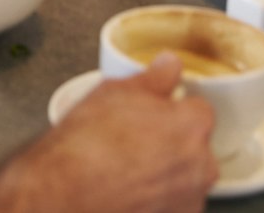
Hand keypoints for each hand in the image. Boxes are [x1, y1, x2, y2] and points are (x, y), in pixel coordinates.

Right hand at [0, 52, 216, 212]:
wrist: (63, 193)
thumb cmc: (87, 145)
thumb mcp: (115, 93)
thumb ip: (154, 77)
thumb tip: (170, 64)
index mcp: (192, 125)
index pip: (198, 110)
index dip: (173, 110)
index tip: (153, 114)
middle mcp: (200, 166)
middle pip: (195, 147)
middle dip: (173, 142)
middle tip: (136, 141)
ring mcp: (189, 200)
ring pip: (185, 178)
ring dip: (167, 173)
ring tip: (128, 169)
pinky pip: (173, 204)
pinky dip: (157, 199)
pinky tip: (129, 190)